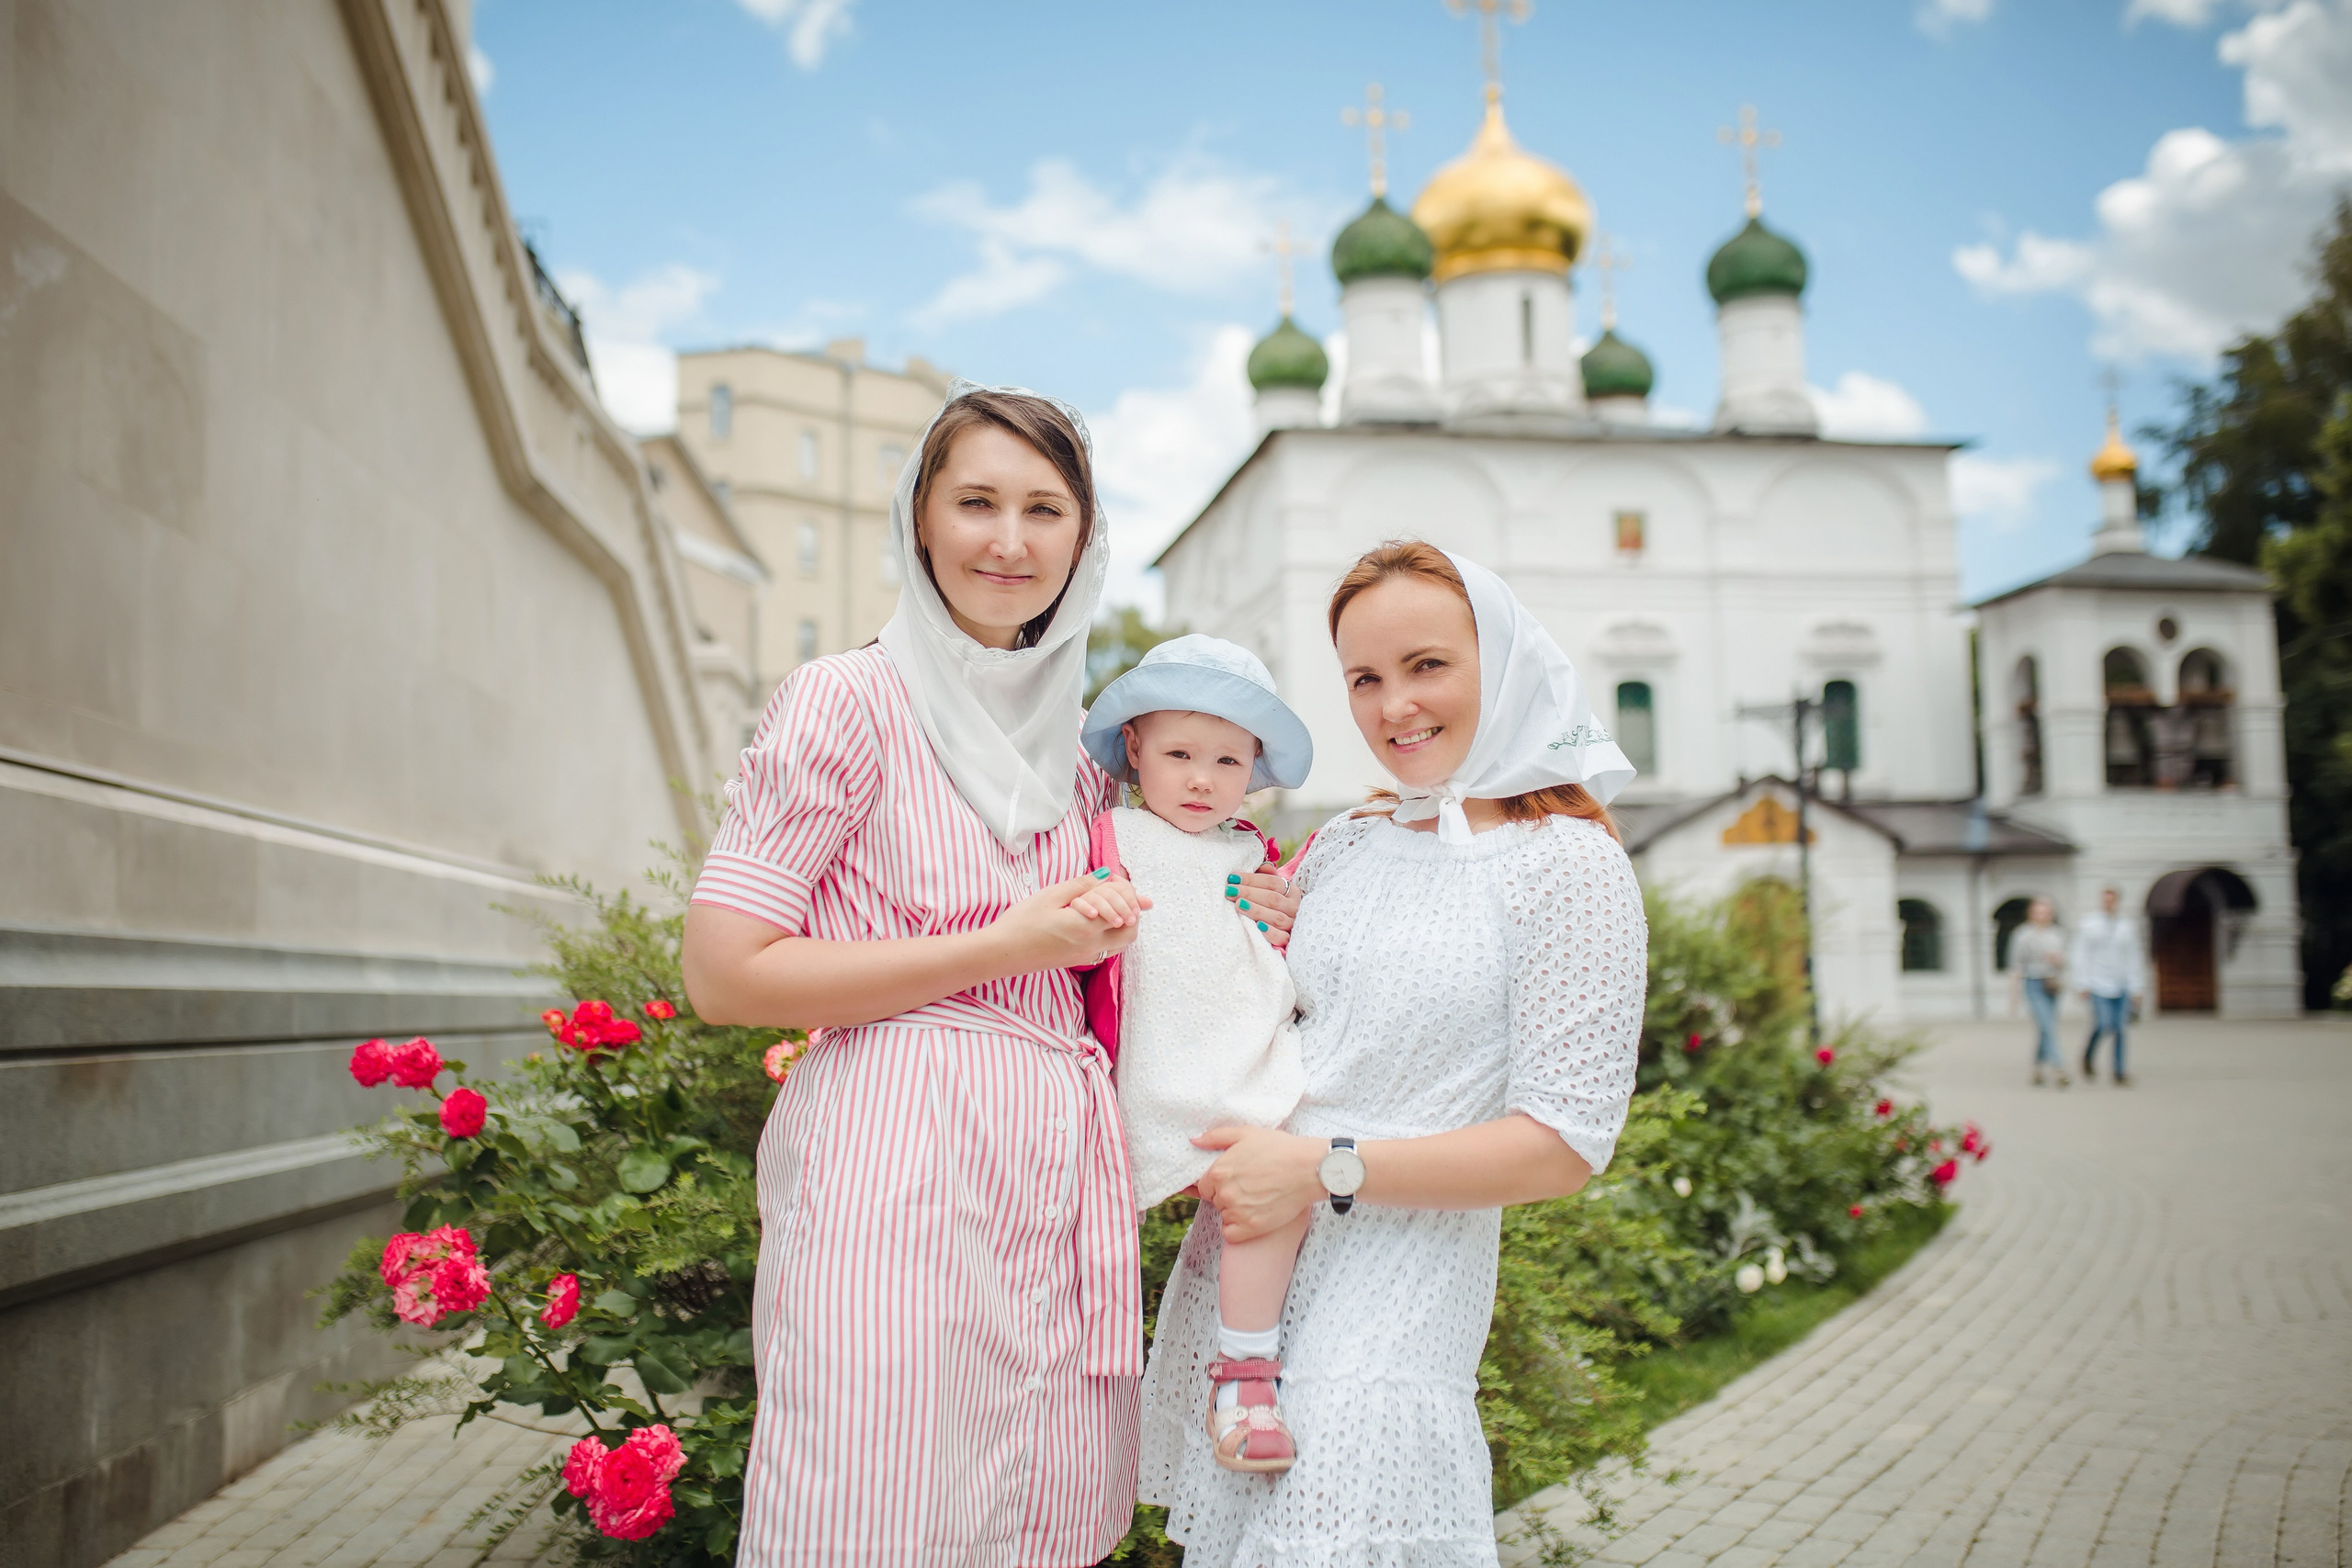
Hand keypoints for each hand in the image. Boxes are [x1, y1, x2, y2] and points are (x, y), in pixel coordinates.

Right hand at [991, 872, 1150, 971]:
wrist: (1002, 953)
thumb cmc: (1021, 922)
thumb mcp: (1050, 896)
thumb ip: (1082, 885)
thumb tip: (1106, 875)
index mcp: (1085, 927)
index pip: (1122, 908)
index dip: (1124, 891)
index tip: (1114, 879)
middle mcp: (1091, 946)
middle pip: (1130, 931)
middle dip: (1131, 909)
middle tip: (1120, 892)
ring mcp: (1086, 957)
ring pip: (1122, 943)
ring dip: (1124, 924)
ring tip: (1112, 904)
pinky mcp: (1079, 961)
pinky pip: (1108, 949)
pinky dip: (1112, 933)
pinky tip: (1099, 920)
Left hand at [1192, 1125, 1324, 1242]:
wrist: (1309, 1169)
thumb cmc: (1280, 1148)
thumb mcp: (1246, 1134)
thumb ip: (1216, 1137)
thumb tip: (1194, 1141)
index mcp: (1218, 1171)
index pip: (1204, 1186)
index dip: (1218, 1183)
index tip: (1235, 1179)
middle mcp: (1224, 1193)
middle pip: (1215, 1201)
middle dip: (1227, 1195)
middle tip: (1249, 1187)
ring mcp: (1237, 1212)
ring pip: (1225, 1217)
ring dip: (1235, 1211)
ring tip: (1256, 1199)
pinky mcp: (1251, 1228)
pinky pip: (1231, 1234)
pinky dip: (1238, 1229)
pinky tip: (1253, 1216)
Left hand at [1227, 866, 1300, 949]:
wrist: (1279, 928)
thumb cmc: (1269, 903)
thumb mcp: (1270, 888)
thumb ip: (1266, 876)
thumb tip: (1263, 866)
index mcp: (1291, 891)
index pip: (1272, 882)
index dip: (1252, 879)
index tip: (1232, 878)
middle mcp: (1294, 907)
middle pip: (1273, 899)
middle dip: (1249, 893)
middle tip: (1230, 891)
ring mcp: (1291, 924)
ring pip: (1276, 917)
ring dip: (1256, 910)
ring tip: (1238, 905)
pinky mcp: (1287, 940)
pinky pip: (1281, 937)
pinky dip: (1270, 932)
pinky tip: (1257, 926)